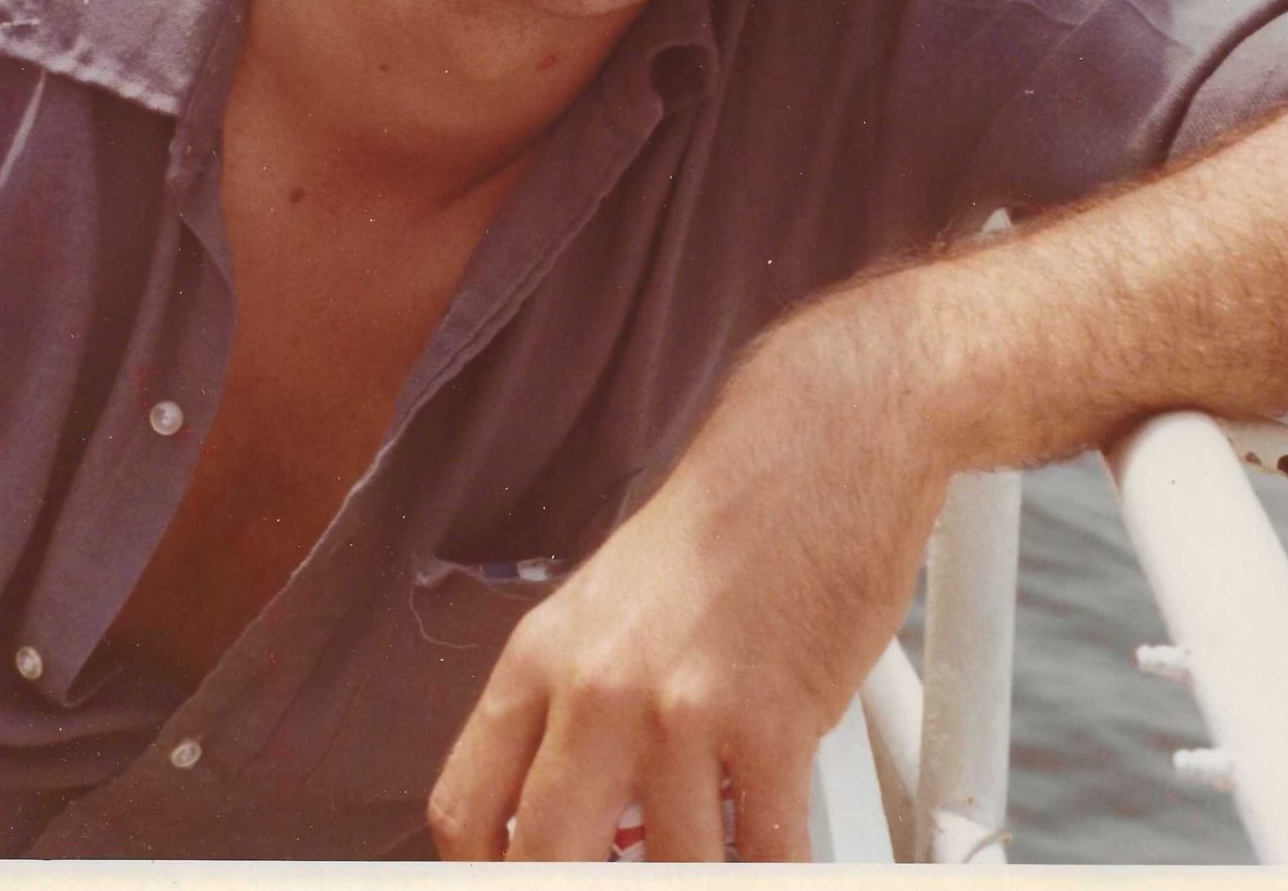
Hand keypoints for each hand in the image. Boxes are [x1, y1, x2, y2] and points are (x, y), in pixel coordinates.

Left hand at [426, 277, 954, 860]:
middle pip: (545, 862)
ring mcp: (681, 709)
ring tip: (720, 857)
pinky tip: (779, 864)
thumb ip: (581, 709)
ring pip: (670, 873)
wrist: (822, 440)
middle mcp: (597, 687)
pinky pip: (766, 859)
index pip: (466, 809)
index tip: (531, 882)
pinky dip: (776, 877)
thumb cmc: (730, 517)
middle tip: (627, 876)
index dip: (492, 874)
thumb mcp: (616, 601)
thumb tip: (581, 821)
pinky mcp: (772, 721)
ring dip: (700, 874)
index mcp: (543, 654)